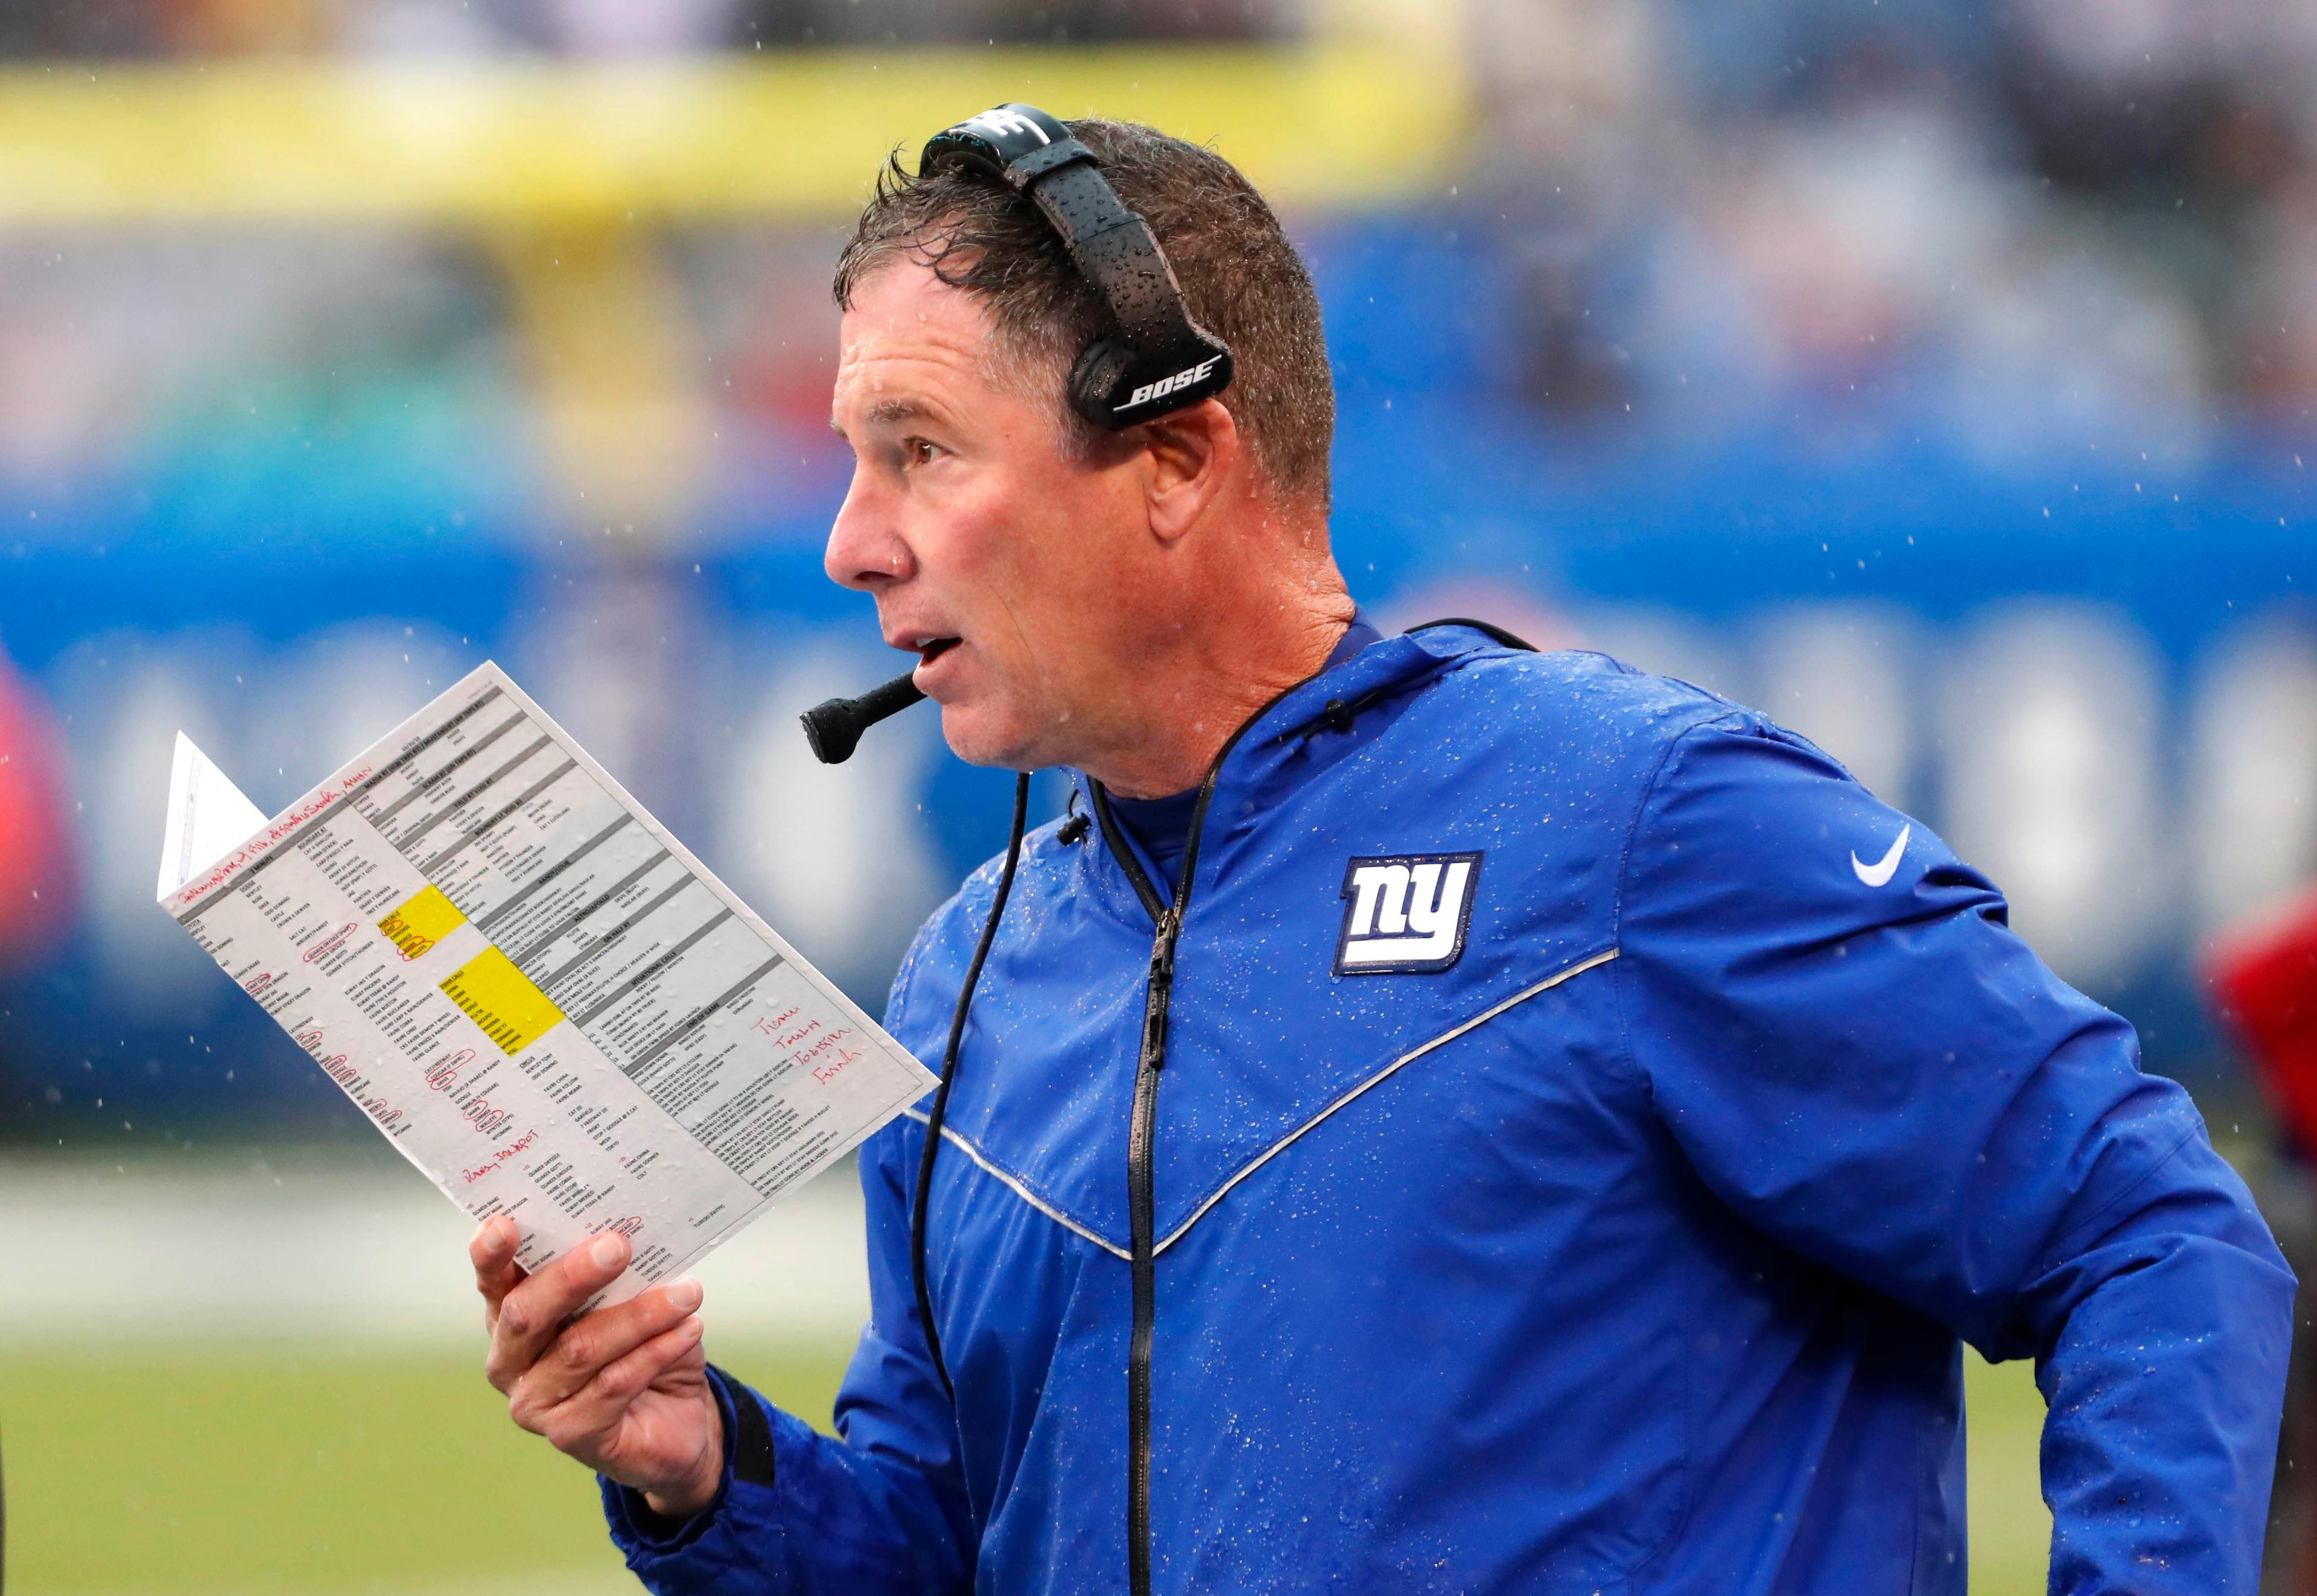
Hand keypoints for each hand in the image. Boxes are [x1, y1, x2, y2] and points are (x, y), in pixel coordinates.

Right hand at [471, 1217, 724, 1516]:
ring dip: (639, 1315)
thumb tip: (627, 1233)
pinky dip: (655, 1351)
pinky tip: (688, 1329)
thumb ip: (615, 1272)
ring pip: (579, 1349)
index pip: (494, 1282)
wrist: (678, 1419)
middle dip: (572, 1276)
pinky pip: (613, 1385)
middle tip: (618, 1247)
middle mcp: (511, 1361)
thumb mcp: (629, 1299)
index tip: (504, 1224)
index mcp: (514, 1317)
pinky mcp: (571, 1434)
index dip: (492, 1255)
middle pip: (526, 1314)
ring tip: (686, 1293)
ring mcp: (534, 1403)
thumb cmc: (643, 1345)